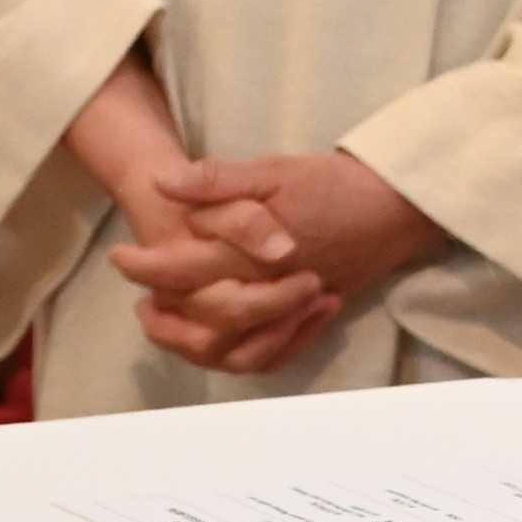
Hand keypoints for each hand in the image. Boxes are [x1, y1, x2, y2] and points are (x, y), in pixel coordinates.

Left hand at [112, 149, 442, 375]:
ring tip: (163, 318)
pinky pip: (267, 352)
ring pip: (232, 345)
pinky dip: (236, 350)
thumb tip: (162, 184)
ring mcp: (291, 309)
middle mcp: (270, 290)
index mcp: (254, 253)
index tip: (121, 256)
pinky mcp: (308, 316)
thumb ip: (219, 180)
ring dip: (191, 338)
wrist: (400, 208)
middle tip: (136, 292)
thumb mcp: (277, 169)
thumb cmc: (339, 184)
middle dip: (162, 309)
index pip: (184, 269)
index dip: (145, 267)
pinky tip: (216, 333)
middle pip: (202, 314)